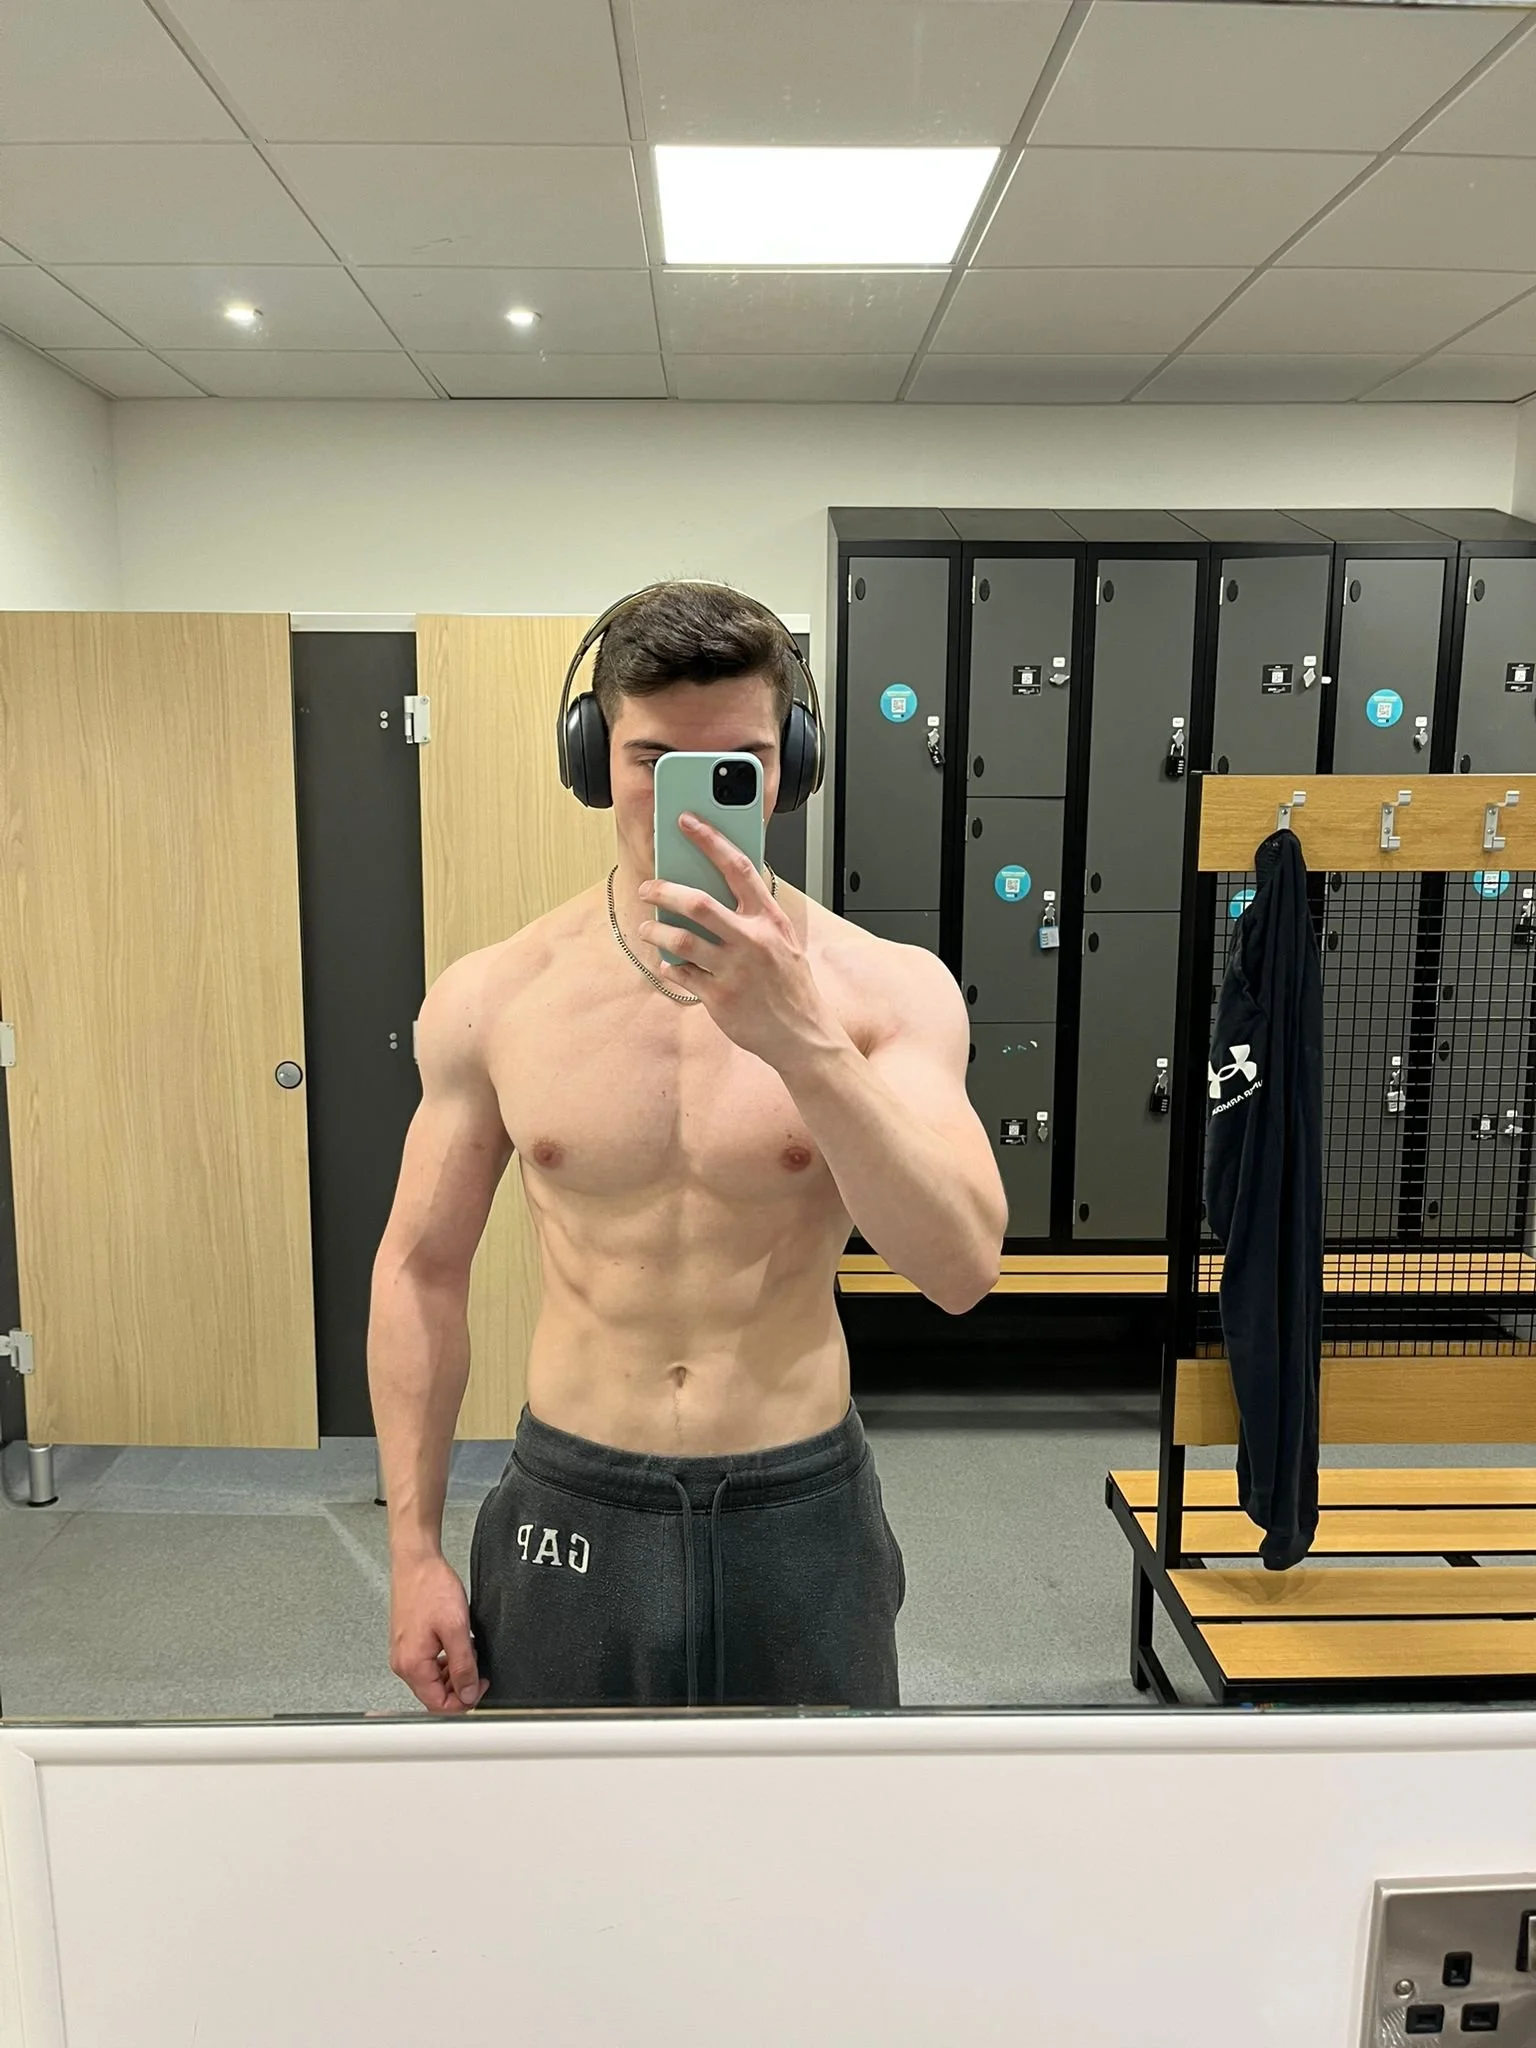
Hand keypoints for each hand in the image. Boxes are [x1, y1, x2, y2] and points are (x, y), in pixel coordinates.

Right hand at [388, 1552, 488, 1713]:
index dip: (464, 1701)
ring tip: (468, 1650)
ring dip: (455, 1672)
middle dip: (461, 1686)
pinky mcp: (409, 1644)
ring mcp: (404, 1654)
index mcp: (412, 1665)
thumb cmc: (430, 1587)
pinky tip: (457, 1645)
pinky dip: (446, 1661)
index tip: (481, 1685)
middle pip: (435, 1695)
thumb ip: (463, 1665)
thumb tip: (468, 1694)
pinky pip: (429, 1665)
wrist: (417, 1562)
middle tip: (478, 1667)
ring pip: (433, 1681)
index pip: (438, 1705)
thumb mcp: (457, 1628)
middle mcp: (403, 1664)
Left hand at [636, 815, 838, 1070]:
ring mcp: (734, 970)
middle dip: (664, 890)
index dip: (709, 839)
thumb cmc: (791, 986)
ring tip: (647, 930)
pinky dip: (668, 965)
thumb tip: (715, 891)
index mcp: (770, 919)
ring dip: (655, 931)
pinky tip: (667, 963)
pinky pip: (681, 973)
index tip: (686, 821)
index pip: (738, 867)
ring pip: (679, 939)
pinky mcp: (719, 997)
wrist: (803, 1036)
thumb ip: (754, 918)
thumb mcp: (783, 942)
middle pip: (697, 903)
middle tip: (648, 888)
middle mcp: (752, 940)